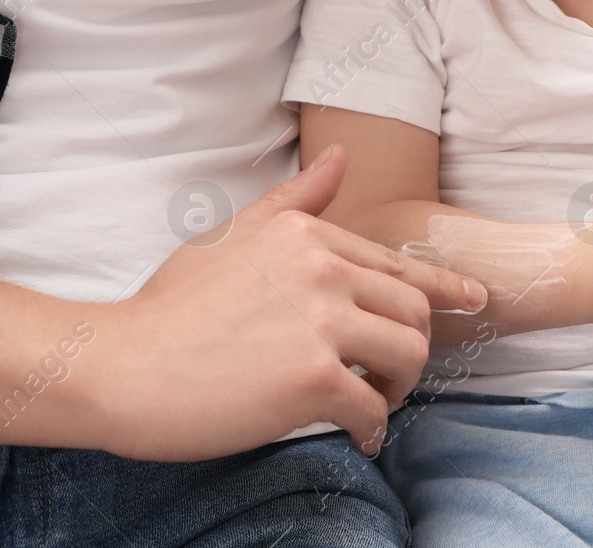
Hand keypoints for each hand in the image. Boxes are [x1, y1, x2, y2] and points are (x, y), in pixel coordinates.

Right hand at [81, 144, 488, 461]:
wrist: (120, 366)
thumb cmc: (170, 308)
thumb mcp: (230, 237)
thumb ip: (293, 202)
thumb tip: (340, 156)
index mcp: (306, 234)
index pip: (394, 265)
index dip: (441, 289)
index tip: (472, 303)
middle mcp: (321, 268)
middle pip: (413, 311)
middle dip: (412, 349)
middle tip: (388, 377)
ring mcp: (319, 323)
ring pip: (409, 356)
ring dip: (400, 389)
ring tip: (373, 403)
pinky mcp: (312, 380)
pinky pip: (374, 409)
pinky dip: (372, 429)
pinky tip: (356, 436)